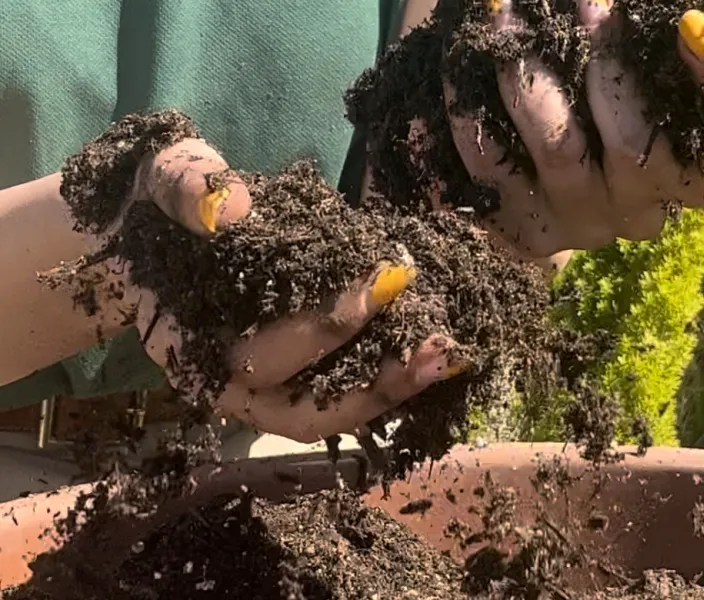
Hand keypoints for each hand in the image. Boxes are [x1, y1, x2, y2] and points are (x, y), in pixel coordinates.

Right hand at [108, 139, 462, 442]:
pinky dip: (391, 376)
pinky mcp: (300, 375)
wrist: (164, 223)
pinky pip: (346, 391)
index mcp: (189, 348)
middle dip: (376, 382)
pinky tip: (436, 351)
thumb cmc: (165, 204)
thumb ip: (187, 189)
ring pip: (333, 412)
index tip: (385, 281)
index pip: (260, 357)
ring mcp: (267, 390)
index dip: (323, 329)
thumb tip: (234, 208)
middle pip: (305, 411)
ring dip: (394, 391)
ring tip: (449, 355)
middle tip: (438, 343)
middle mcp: (230, 385)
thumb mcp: (166, 180)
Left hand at [446, 0, 703, 257]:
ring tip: (501, 17)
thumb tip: (677, 17)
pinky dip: (463, 127)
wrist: (553, 159)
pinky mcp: (527, 232)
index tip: (690, 22)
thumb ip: (660, 39)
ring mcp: (585, 225)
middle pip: (634, 144)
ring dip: (527, 76)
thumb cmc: (616, 89)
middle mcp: (647, 209)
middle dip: (603, 58)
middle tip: (580, 0)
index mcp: (703, 172)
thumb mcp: (650, 64)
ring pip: (560, 152)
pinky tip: (441, 88)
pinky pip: (490, 180)